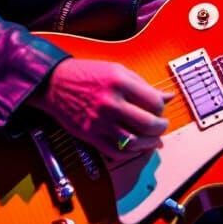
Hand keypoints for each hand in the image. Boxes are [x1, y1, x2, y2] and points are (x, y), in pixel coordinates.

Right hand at [29, 58, 170, 159]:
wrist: (54, 83)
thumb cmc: (88, 74)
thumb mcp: (118, 70)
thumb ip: (144, 85)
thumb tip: (168, 97)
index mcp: (120, 82)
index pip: (154, 102)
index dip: (161, 108)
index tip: (160, 108)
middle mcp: (110, 103)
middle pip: (147, 124)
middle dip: (160, 128)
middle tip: (161, 126)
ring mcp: (99, 122)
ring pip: (134, 142)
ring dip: (149, 144)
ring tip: (153, 140)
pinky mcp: (90, 135)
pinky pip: (116, 152)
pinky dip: (130, 153)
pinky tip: (136, 147)